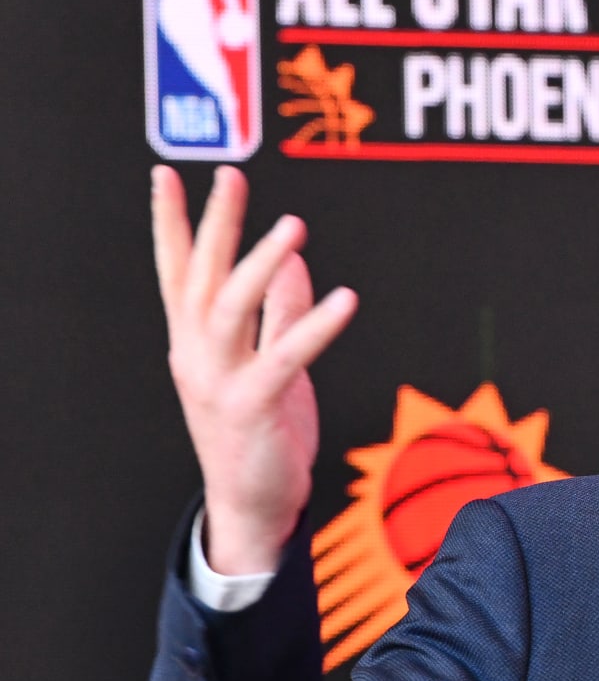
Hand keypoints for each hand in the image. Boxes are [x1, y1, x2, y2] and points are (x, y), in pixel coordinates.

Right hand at [152, 165, 357, 573]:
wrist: (253, 506)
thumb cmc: (261, 435)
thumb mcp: (271, 365)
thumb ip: (279, 312)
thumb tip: (293, 261)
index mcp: (196, 343)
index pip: (178, 271)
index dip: (172, 223)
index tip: (169, 174)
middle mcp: (196, 355)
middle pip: (201, 276)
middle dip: (214, 223)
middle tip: (230, 175)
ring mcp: (218, 381)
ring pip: (231, 307)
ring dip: (260, 262)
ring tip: (292, 225)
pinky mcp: (251, 407)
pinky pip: (284, 356)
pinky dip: (315, 324)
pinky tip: (347, 299)